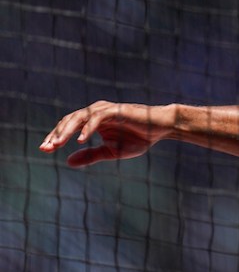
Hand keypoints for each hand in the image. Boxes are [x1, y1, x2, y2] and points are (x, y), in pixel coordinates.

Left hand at [40, 101, 173, 167]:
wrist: (161, 127)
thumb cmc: (139, 137)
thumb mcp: (111, 151)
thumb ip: (91, 155)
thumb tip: (68, 162)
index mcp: (93, 121)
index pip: (68, 127)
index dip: (55, 137)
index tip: (44, 150)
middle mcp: (95, 112)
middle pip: (68, 120)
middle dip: (56, 134)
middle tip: (46, 148)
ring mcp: (104, 109)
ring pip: (79, 117)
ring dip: (66, 131)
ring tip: (57, 144)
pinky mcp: (115, 110)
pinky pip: (96, 118)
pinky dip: (87, 128)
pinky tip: (80, 140)